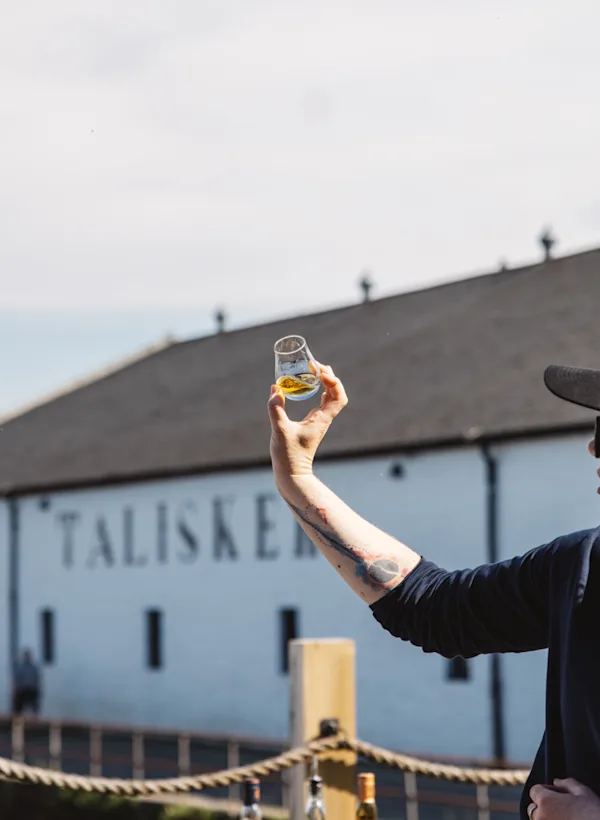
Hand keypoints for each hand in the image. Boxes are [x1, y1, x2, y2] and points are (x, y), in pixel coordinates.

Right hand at [267, 363, 347, 484]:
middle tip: (315, 365)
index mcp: (321, 419)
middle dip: (329, 376)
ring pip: (330, 397)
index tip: (320, 372)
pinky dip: (319, 391)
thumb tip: (275, 388)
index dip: (333, 381)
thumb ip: (276, 409)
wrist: (291, 474)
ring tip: (313, 370)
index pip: (338, 397)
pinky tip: (310, 385)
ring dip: (325, 382)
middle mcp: (323, 419)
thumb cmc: (288, 455)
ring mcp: (319, 421)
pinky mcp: (312, 423)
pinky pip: (321, 403)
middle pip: (336, 393)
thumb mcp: (279, 430)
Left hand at [529, 779, 599, 819]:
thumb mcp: (583, 792)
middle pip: (534, 808)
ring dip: (548, 818)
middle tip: (562, 808)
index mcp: (545, 801)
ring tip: (567, 818)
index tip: (557, 794)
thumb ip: (566, 783)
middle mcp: (541, 817)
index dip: (547, 790)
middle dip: (544, 805)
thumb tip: (557, 782)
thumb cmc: (593, 814)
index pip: (534, 790)